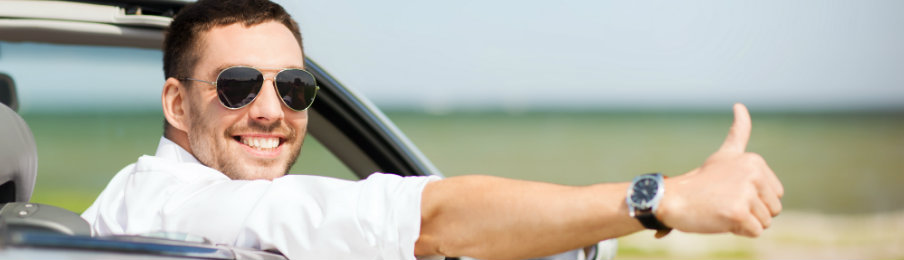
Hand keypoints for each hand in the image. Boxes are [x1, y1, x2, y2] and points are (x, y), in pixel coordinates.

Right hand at [658, 103, 783, 236]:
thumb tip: (740, 105)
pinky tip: (720, 219)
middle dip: (753, 212)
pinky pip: (754, 232)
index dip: (754, 199)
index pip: (776, 195)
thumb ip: (739, 132)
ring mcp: (746, 193)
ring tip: (722, 210)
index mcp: (754, 161)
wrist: (673, 199)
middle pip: (774, 209)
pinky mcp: (739, 212)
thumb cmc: (700, 182)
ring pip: (765, 222)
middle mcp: (753, 174)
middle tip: (725, 202)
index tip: (730, 191)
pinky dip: (738, 231)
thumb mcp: (724, 155)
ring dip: (744, 222)